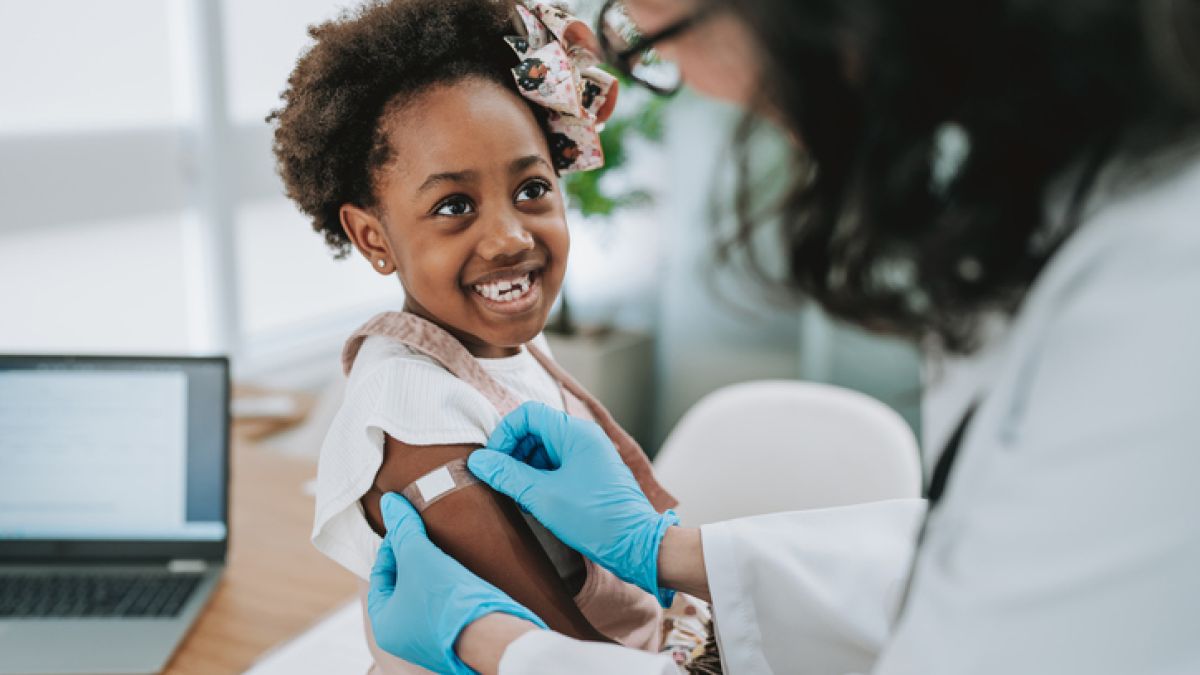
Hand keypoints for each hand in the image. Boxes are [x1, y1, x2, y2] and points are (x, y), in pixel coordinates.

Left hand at [368, 493, 546, 673]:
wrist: (492, 635)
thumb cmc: (446, 600)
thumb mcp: (419, 555)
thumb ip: (404, 528)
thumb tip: (389, 502)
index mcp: (384, 624)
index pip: (380, 575)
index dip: (393, 545)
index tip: (410, 526)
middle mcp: (403, 637)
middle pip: (402, 585)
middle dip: (414, 558)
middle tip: (426, 535)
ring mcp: (430, 640)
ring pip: (425, 596)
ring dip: (433, 571)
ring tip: (445, 547)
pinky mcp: (455, 638)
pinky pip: (446, 606)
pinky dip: (449, 588)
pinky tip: (461, 569)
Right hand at [468, 401, 678, 605]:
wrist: (636, 545)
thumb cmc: (595, 519)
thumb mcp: (542, 496)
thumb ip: (507, 475)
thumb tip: (478, 461)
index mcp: (576, 433)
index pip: (527, 414)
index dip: (504, 434)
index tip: (493, 462)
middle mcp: (584, 437)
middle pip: (535, 430)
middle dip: (514, 453)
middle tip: (503, 481)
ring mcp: (590, 455)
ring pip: (545, 449)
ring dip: (526, 468)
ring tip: (519, 495)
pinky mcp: (591, 473)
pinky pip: (558, 465)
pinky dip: (541, 478)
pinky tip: (535, 501)